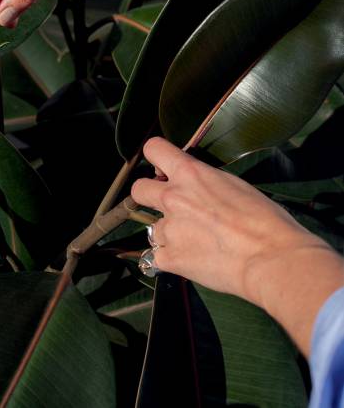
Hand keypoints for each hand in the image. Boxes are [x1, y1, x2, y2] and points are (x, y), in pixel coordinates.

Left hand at [131, 137, 317, 300]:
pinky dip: (172, 260)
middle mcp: (172, 198)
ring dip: (169, 234)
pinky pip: (158, 257)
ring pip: (153, 229)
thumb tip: (196, 187)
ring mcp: (168, 230)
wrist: (271, 257)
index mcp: (190, 173)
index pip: (153, 148)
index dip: (156, 157)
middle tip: (169, 206)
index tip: (163, 168)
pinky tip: (193, 261)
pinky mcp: (169, 259)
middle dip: (148, 195)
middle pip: (138, 189)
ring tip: (195, 243)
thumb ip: (205, 183)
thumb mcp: (233, 184)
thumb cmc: (264, 219)